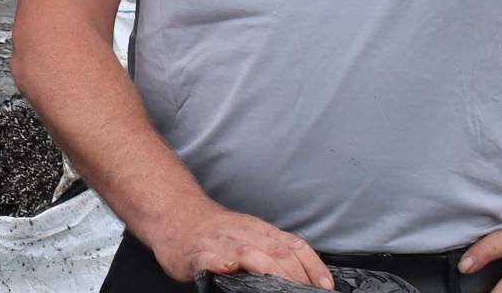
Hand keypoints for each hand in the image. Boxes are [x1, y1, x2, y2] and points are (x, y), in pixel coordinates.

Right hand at [146, 203, 330, 289]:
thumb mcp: (249, 235)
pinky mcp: (197, 253)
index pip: (294, 245)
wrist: (176, 215)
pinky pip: (209, 257)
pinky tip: (228, 268)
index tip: (325, 286)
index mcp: (261, 231)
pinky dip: (220, 262)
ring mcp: (220, 242)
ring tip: (280, 286)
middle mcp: (244, 234)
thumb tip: (304, 276)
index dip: (313, 266)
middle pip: (276, 251)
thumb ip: (272, 251)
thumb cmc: (216, 233)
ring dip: (267, 269)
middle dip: (294, 274)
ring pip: (248, 252)